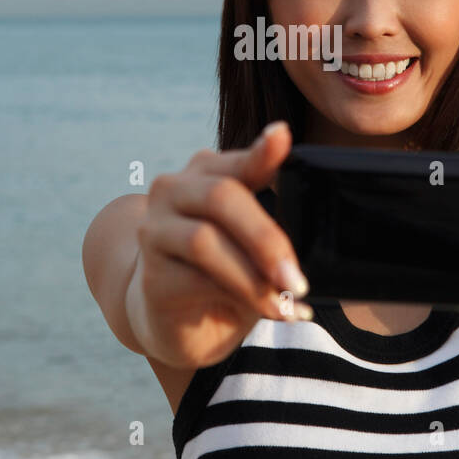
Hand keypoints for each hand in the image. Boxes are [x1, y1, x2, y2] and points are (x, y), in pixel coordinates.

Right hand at [129, 121, 310, 368]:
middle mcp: (174, 191)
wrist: (180, 323)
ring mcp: (155, 230)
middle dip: (265, 239)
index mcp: (208, 174)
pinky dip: (238, 296)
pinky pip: (195, 279)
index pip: (238, 161)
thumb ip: (273, 233)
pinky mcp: (151, 274)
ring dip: (252, 276)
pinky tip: (266, 310)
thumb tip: (308, 247)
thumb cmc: (227, 275)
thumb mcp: (257, 248)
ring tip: (285, 303)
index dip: (261, 151)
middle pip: (221, 197)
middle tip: (297, 279)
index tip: (282, 135)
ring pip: (204, 241)